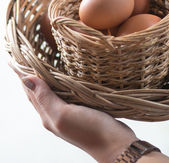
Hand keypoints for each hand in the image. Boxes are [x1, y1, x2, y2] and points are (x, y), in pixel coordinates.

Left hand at [9, 63, 136, 162]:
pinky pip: (72, 93)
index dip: (24, 75)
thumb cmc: (89, 130)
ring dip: (52, 78)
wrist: (115, 143)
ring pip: (57, 91)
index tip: (21, 58)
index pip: (30, 91)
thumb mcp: (63, 114)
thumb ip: (45, 98)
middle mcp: (57, 114)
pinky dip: (68, 83)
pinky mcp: (86, 109)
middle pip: (41, 91)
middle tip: (34, 57)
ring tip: (50, 62)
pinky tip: (73, 77)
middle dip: (35, 75)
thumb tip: (27, 79)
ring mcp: (72, 112)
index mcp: (48, 115)